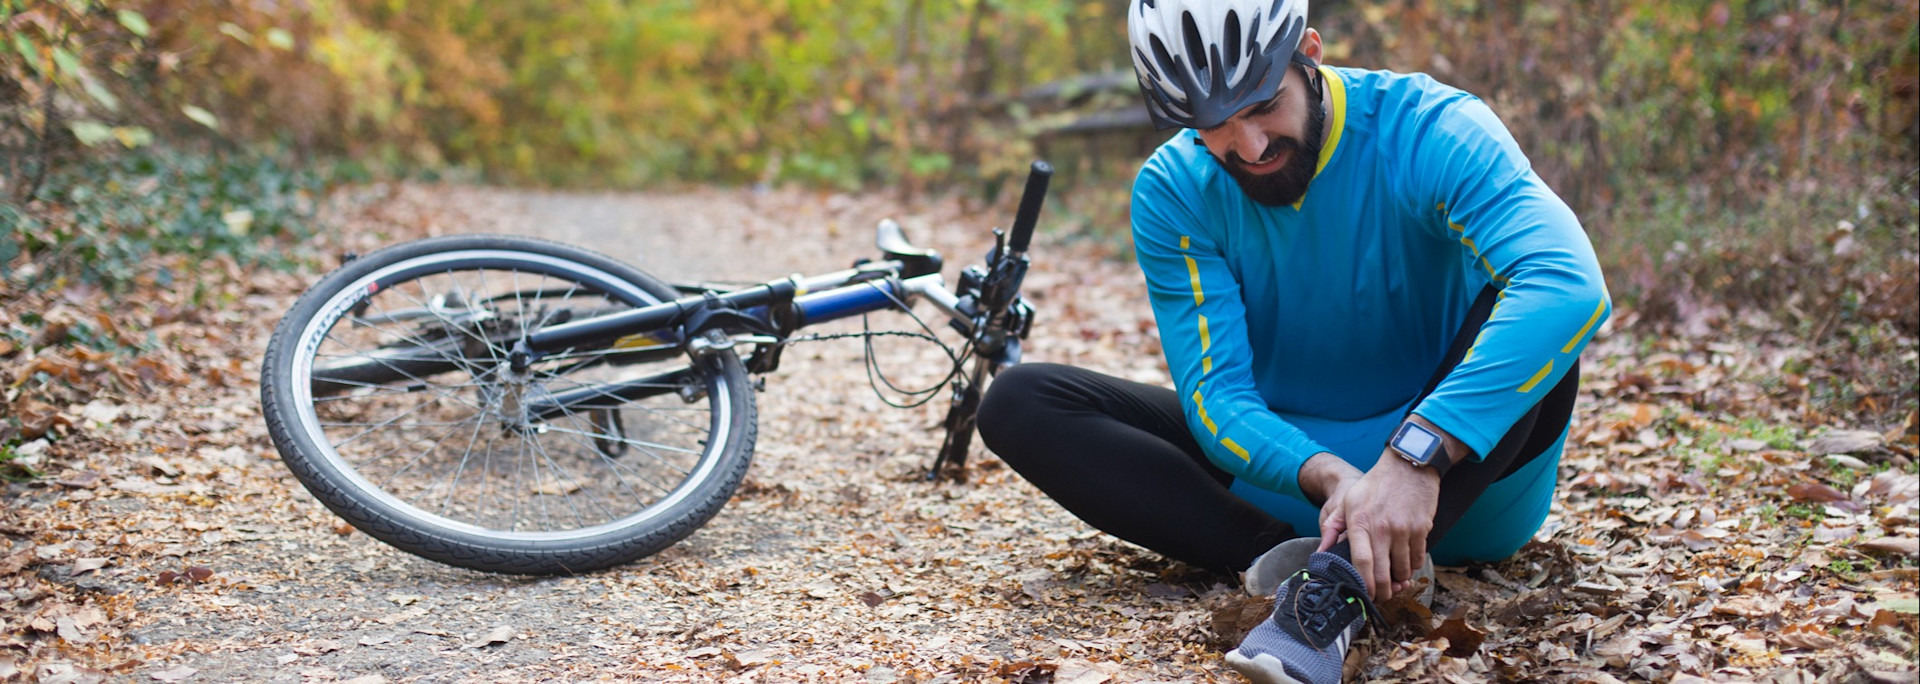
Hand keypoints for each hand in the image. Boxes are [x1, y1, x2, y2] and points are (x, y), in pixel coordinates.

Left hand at [1318, 451, 1439, 599]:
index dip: (1364, 584)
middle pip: (1382, 572)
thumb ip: (1333, 528)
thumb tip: (1321, 553)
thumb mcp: (1348, 501)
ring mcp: (1404, 530)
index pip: (1361, 562)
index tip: (1365, 594)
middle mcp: (1382, 528)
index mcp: (1360, 522)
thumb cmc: (1375, 484)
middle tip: (1382, 596)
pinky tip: (1407, 565)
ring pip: (1403, 569)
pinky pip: (1418, 558)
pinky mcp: (1422, 529)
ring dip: (1399, 580)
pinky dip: (1413, 567)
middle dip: (1383, 591)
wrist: (1408, 465)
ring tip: (1395, 580)